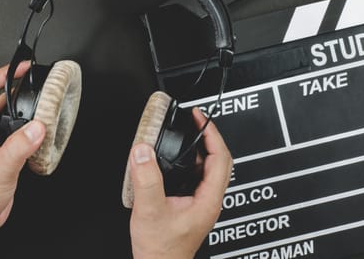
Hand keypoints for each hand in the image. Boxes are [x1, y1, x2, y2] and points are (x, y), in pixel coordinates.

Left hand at [0, 62, 45, 258]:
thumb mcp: (0, 168)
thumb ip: (19, 146)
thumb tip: (38, 126)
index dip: (3, 74)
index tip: (22, 67)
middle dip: (16, 86)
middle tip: (34, 79)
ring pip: (9, 115)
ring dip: (24, 107)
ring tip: (41, 101)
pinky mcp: (3, 152)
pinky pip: (17, 131)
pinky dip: (30, 126)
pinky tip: (41, 130)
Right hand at [128, 107, 232, 258]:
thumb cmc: (160, 249)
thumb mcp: (148, 210)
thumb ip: (146, 179)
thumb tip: (143, 152)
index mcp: (208, 198)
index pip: (220, 157)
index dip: (211, 133)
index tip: (200, 118)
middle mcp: (210, 200)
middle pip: (221, 159)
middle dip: (210, 136)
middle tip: (197, 121)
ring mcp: (204, 202)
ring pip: (212, 168)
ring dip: (203, 148)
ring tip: (190, 134)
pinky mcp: (195, 204)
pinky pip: (201, 176)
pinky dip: (194, 161)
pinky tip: (180, 158)